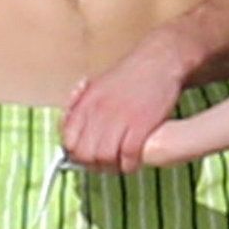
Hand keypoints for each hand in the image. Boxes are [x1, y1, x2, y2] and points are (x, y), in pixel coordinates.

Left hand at [63, 33, 190, 171]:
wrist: (160, 61)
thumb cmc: (131, 75)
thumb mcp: (97, 86)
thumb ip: (81, 106)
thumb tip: (68, 127)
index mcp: (86, 102)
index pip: (68, 139)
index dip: (75, 154)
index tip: (85, 157)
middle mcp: (99, 111)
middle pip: (84, 153)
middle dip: (93, 165)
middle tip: (103, 165)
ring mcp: (119, 118)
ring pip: (104, 157)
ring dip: (111, 167)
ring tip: (119, 165)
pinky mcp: (141, 124)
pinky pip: (128, 156)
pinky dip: (129, 165)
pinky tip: (133, 162)